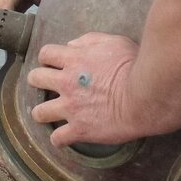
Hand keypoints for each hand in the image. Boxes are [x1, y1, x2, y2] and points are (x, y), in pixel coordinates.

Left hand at [27, 32, 140, 146]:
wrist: (144, 95)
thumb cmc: (134, 66)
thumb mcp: (114, 42)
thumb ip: (90, 41)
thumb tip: (72, 45)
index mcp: (74, 60)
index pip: (45, 54)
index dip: (48, 58)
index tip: (54, 64)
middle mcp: (67, 83)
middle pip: (35, 79)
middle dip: (38, 81)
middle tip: (48, 86)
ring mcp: (71, 108)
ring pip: (39, 112)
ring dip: (42, 112)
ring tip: (49, 114)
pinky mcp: (80, 129)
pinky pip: (58, 139)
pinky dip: (59, 139)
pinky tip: (64, 137)